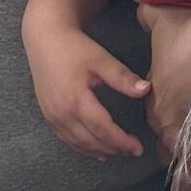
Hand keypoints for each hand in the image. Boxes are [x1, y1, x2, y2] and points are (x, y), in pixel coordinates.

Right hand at [24, 18, 148, 159]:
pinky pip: (65, 139)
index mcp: (76, 99)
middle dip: (113, 149)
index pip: (103, 129)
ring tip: (117, 152)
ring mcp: (52, 116)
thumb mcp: (100, 59)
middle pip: (91, 141)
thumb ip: (122, 77)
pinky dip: (81, 147)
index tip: (137, 147)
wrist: (45, 38)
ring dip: (98, 151)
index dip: (121, 141)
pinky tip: (94, 149)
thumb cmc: (72, 47)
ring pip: (77, 143)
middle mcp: (61, 112)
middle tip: (132, 151)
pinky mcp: (48, 115)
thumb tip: (146, 90)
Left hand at [139, 6, 190, 190]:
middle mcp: (164, 121)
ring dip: (178, 165)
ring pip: (176, 160)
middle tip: (184, 133)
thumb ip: (149, 15)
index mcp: (155, 95)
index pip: (153, 112)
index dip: (161, 109)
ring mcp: (182, 138)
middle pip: (164, 137)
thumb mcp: (164, 22)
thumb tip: (140, 2)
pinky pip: (186, 184)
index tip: (169, 104)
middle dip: (170, 136)